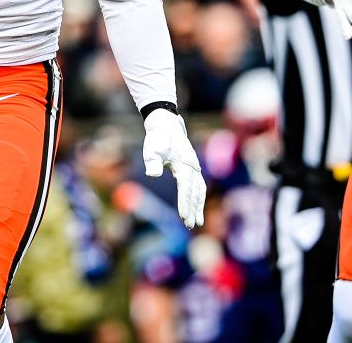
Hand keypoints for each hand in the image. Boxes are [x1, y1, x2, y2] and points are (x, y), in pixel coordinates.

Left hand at [142, 109, 205, 228]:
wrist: (166, 126)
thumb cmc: (158, 138)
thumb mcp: (152, 148)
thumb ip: (152, 160)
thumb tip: (153, 173)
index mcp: (184, 163)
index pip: (186, 187)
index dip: (185, 202)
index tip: (183, 216)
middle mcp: (192, 167)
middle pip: (195, 192)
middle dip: (193, 209)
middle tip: (190, 225)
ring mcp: (194, 168)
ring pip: (199, 191)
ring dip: (198, 206)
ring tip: (197, 222)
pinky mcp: (192, 170)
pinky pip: (198, 187)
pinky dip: (198, 199)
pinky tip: (196, 210)